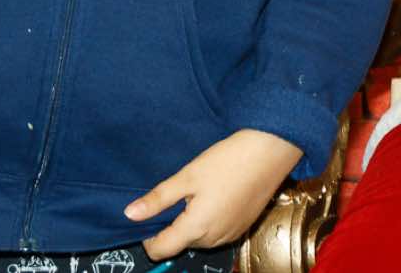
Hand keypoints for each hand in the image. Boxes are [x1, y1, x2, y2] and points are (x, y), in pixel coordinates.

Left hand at [124, 129, 302, 260]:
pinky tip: (217, 194)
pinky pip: (217, 232)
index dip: (148, 235)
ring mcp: (230, 235)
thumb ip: (158, 199)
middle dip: (173, 223)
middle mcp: (213, 239)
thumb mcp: (188, 176)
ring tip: (201, 191)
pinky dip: (211, 220)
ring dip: (193, 222)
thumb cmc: (228, 161)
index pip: (160, 250)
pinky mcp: (243, 228)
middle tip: (180, 192)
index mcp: (196, 229)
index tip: (151, 212)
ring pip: (199, 238)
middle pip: (180, 243)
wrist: (270, 151)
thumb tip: (130, 215)